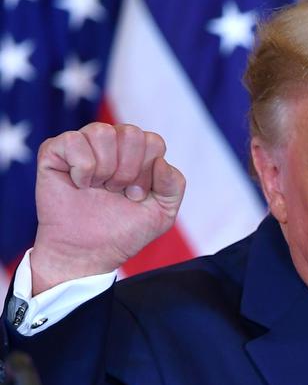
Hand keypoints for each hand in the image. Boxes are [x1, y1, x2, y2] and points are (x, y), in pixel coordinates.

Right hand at [30, 123, 185, 294]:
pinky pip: (74, 140)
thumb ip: (174, 185)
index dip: (147, 172)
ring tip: (98, 188)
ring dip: (105, 169)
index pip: (153, 142)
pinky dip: (82, 169)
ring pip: (103, 131)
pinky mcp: (56, 150)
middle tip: (116, 192)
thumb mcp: (163, 213)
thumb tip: (161, 161)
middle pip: (131, 133)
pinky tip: (79, 185)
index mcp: (139, 153)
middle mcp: (113, 143)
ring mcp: (84, 144)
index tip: (135, 196)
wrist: (87, 253)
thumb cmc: (124, 230)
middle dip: (128, 171)